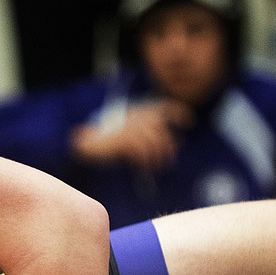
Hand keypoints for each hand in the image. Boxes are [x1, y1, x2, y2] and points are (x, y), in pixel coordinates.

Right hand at [73, 100, 193, 171]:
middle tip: (169, 160)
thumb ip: (146, 134)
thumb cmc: (106, 143)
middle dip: (169, 146)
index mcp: (138, 112)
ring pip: (155, 142)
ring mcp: (131, 127)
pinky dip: (145, 160)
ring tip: (159, 167)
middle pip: (163, 130)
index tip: (189, 122)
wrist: (86, 144)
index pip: (165, 108)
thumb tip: (170, 144)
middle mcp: (137, 116)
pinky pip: (143, 151)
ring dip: (159, 157)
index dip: (179, 113)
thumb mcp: (128, 133)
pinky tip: (144, 167)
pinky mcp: (125, 139)